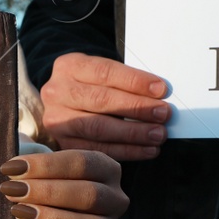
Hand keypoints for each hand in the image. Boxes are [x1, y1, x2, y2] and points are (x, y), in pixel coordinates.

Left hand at [0, 150, 127, 218]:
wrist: (49, 218)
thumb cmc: (48, 184)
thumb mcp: (46, 170)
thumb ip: (34, 168)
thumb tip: (14, 169)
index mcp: (107, 169)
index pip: (82, 163)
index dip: (46, 165)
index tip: (12, 167)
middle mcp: (115, 199)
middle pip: (88, 193)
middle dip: (46, 192)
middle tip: (12, 189)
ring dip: (51, 218)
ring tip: (18, 210)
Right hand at [38, 52, 169, 161]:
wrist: (62, 102)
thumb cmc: (91, 86)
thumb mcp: (99, 73)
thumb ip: (123, 81)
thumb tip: (158, 96)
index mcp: (69, 66)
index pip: (104, 72)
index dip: (134, 81)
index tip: (161, 89)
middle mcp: (57, 92)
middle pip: (100, 100)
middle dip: (136, 108)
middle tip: (163, 114)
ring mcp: (56, 120)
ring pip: (98, 128)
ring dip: (133, 133)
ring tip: (158, 134)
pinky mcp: (63, 144)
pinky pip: (97, 150)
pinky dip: (126, 151)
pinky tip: (147, 150)